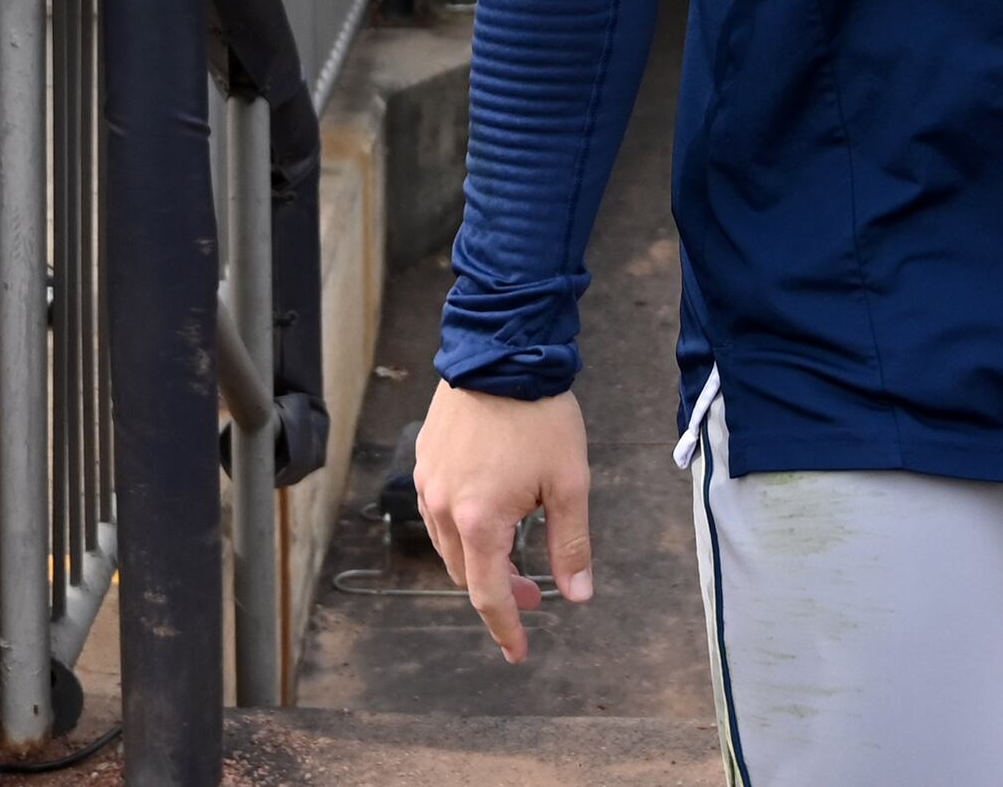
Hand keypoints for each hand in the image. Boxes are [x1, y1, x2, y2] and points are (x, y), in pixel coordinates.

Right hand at [413, 379, 594, 662]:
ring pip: (449, 545)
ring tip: (515, 553)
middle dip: (500, 592)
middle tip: (534, 594)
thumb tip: (576, 595)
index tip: (519, 651)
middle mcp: (443, 507)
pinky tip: (492, 513)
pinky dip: (464, 527)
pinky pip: (439, 510)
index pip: (489, 594)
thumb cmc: (540, 415)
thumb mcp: (570, 483)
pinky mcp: (425, 460)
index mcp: (479, 520)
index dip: (505, 628)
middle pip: (466, 573)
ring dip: (481, 559)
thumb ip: (570, 543)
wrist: (503, 351)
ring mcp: (428, 482)